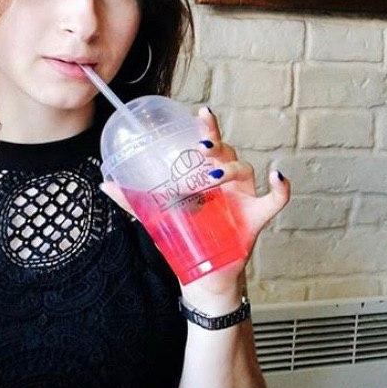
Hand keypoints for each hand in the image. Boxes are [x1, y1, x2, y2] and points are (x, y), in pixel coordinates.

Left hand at [100, 106, 290, 305]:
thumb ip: (134, 201)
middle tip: (200, 151)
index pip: (208, 144)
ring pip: (245, 170)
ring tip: (213, 177)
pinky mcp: (255, 217)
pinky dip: (281, 188)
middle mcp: (228, 180)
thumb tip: (105, 184)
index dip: (208, 127)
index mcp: (206, 174)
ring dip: (230, 169)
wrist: (203, 273)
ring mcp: (244, 197)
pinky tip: (276, 176)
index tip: (200, 114)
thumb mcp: (157, 217)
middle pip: (227, 152)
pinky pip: (275, 199)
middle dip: (215, 147)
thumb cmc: (185, 237)